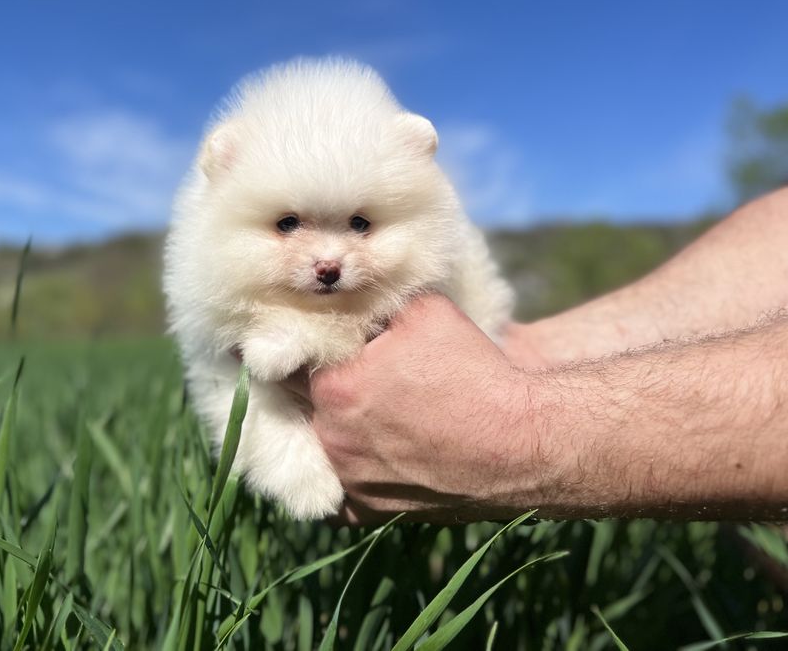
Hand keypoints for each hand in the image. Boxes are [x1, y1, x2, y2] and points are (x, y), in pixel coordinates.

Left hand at [290, 293, 545, 523]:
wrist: (523, 443)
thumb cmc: (474, 370)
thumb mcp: (423, 310)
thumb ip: (375, 305)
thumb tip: (353, 301)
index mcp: (333, 386)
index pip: (291, 356)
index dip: (302, 341)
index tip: (310, 334)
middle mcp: (330, 437)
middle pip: (299, 401)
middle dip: (312, 382)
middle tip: (328, 368)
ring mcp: (349, 481)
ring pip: (318, 444)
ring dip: (327, 425)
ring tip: (354, 408)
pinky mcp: (370, 512)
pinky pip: (336, 494)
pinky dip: (342, 473)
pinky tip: (356, 453)